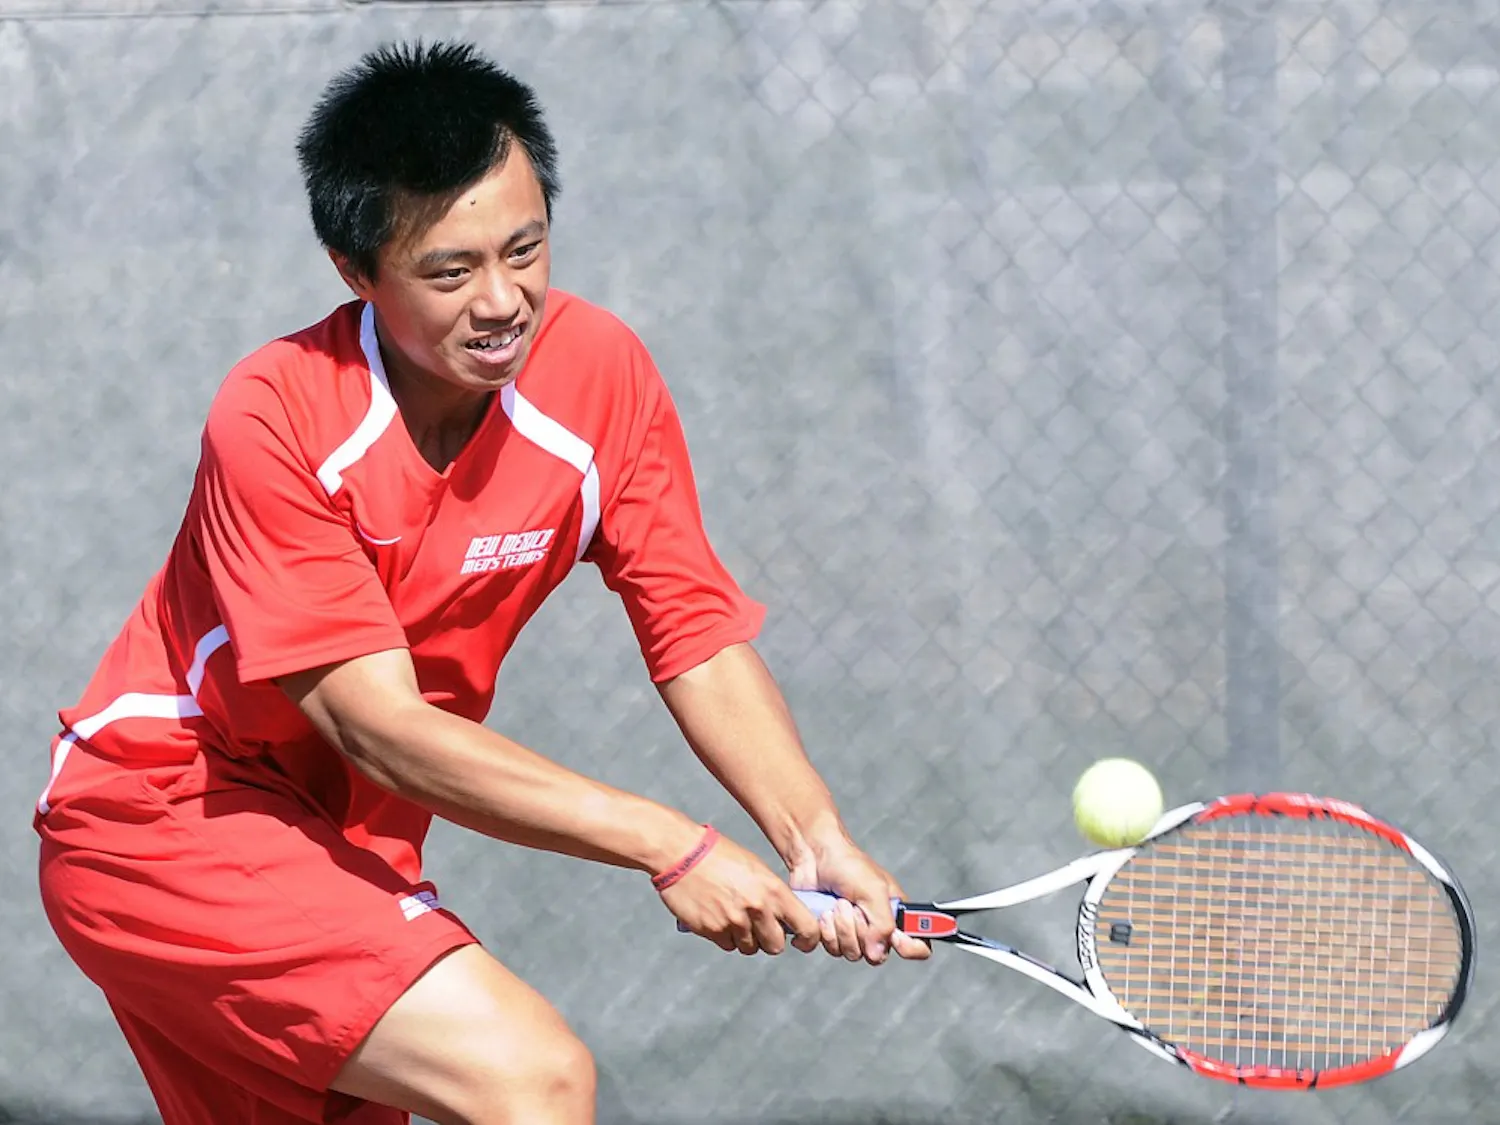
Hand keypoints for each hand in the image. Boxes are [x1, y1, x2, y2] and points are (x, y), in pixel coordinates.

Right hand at [658, 831, 820, 956]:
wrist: (681, 852)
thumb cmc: (719, 855)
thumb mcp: (755, 869)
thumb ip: (773, 895)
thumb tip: (785, 919)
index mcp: (773, 890)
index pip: (806, 927)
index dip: (808, 939)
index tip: (801, 940)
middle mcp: (757, 909)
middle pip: (776, 945)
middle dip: (769, 939)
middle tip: (759, 926)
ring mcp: (734, 922)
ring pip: (750, 948)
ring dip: (744, 938)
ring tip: (733, 915)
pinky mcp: (712, 930)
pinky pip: (727, 945)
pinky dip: (724, 936)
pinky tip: (717, 916)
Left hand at [788, 836, 932, 965]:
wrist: (815, 857)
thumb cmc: (848, 864)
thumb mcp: (874, 890)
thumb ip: (883, 924)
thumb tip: (877, 953)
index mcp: (898, 914)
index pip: (919, 946)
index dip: (910, 948)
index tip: (895, 937)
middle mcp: (878, 928)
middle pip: (877, 955)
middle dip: (861, 930)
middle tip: (853, 905)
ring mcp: (854, 933)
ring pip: (852, 953)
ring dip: (841, 927)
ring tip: (838, 903)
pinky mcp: (833, 934)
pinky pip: (832, 949)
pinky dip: (827, 930)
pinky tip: (825, 911)